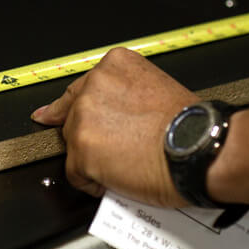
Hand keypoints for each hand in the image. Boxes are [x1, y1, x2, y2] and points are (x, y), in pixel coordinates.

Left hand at [31, 47, 198, 205]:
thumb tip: (111, 114)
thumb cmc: (189, 124)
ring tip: (126, 164)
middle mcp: (94, 86)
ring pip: (74, 146)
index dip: (66, 107)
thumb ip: (124, 95)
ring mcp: (85, 118)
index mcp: (115, 65)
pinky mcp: (82, 151)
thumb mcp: (155, 88)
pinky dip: (93, 182)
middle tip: (114, 151)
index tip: (49, 114)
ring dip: (93, 159)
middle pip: (73, 117)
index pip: (80, 88)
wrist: (198, 147)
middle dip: (89, 136)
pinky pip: (76, 174)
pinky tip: (118, 178)